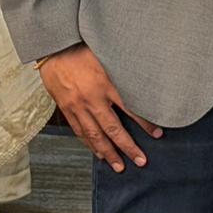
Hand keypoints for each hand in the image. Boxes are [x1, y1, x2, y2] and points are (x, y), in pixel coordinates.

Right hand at [37, 43, 161, 171]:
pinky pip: (79, 131)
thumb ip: (126, 71)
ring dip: (108, 152)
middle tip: (141, 161)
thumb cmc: (85, 48)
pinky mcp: (66, 108)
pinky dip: (89, 144)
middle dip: (128, 147)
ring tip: (119, 165)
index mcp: (107, 83)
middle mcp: (92, 98)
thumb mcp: (110, 55)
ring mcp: (77, 105)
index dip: (145, 123)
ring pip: (95, 135)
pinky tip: (97, 152)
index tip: (157, 134)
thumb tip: (148, 80)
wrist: (55, 48)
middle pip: (113, 128)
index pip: (131, 109)